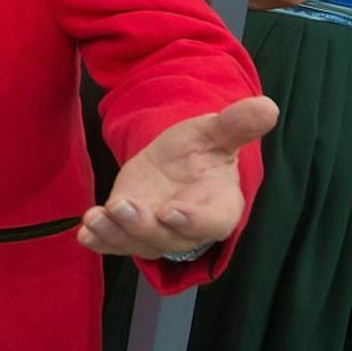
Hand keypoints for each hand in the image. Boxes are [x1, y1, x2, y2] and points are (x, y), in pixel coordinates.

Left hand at [78, 95, 278, 259]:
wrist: (174, 163)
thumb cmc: (200, 152)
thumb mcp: (214, 133)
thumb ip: (236, 125)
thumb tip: (267, 106)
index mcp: (218, 206)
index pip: (211, 222)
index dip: (193, 220)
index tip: (172, 211)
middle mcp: (186, 228)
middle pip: (167, 238)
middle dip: (142, 226)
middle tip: (121, 206)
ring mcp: (155, 233)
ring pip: (136, 243)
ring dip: (115, 233)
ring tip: (96, 217)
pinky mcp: (128, 231)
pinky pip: (114, 244)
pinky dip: (99, 241)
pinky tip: (84, 232)